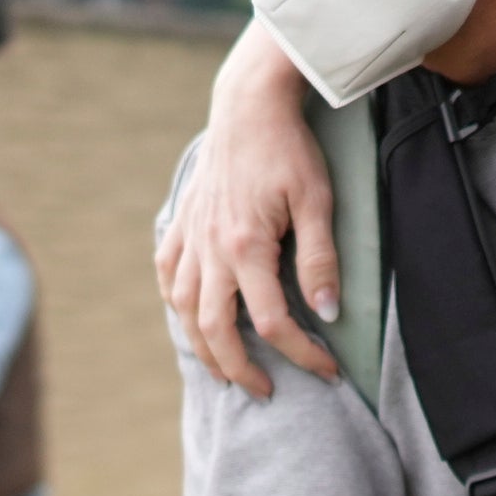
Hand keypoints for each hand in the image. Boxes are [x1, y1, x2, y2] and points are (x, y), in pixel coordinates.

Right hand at [159, 21, 342, 396]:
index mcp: (246, 247)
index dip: (301, 353)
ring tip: (227, 370)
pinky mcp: (182, 222)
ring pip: (184, 309)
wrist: (249, 104)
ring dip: (203, 346)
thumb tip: (326, 312)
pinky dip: (175, 304)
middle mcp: (210, 249)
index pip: (272, 321)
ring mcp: (190, 236)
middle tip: (266, 391)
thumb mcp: (318, 201)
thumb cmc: (290, 149)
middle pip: (216, 329)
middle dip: (241, 368)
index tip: (328, 370)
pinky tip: (189, 318)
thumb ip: (320, 259)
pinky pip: (167, 274)